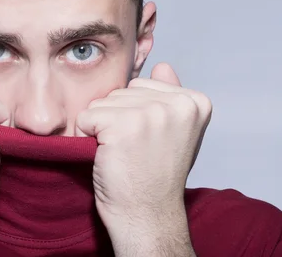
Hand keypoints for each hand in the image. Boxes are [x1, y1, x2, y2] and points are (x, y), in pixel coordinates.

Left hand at [75, 62, 210, 254]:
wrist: (146, 216)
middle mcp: (179, 103)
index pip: (142, 86)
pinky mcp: (123, 125)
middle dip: (117, 119)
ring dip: (102, 128)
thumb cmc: (155, 176)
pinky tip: (107, 156)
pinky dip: (86, 136)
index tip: (149, 142)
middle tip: (134, 150)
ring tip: (122, 154)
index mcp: (195, 101)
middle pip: (122, 91)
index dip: (135, 114)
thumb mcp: (173, 132)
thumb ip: (170, 96)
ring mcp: (152, 113)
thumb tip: (163, 64)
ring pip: (103, 102)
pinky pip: (86, 116)